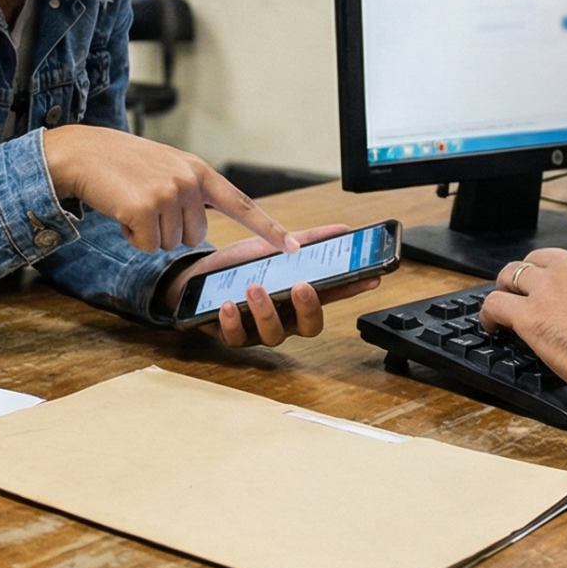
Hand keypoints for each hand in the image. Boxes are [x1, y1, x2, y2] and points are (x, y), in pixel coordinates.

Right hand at [41, 125, 298, 253]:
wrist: (84, 153)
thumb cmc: (124, 164)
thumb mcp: (167, 168)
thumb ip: (191, 192)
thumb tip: (200, 231)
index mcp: (199, 171)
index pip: (242, 204)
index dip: (269, 229)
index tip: (292, 248)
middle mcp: (189, 181)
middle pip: (194, 237)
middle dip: (169, 230)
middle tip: (146, 205)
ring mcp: (167, 193)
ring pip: (169, 244)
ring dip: (147, 234)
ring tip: (131, 204)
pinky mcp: (144, 208)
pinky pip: (146, 246)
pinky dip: (130, 236)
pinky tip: (120, 211)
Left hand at [165, 223, 384, 347]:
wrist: (195, 277)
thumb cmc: (238, 268)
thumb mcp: (271, 247)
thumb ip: (304, 240)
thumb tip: (342, 229)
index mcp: (297, 297)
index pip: (333, 295)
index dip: (354, 288)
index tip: (371, 276)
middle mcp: (283, 317)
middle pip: (309, 327)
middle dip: (308, 308)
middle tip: (301, 286)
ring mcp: (258, 329)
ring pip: (273, 335)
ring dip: (266, 311)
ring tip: (254, 288)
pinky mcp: (231, 335)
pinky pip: (236, 337)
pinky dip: (234, 321)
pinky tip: (229, 304)